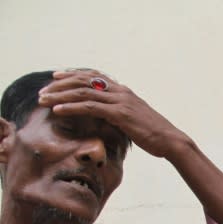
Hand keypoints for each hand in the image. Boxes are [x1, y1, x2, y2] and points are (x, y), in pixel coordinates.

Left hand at [37, 69, 183, 157]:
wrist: (171, 141)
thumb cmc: (155, 134)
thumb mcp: (135, 120)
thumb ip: (120, 114)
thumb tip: (108, 118)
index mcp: (125, 92)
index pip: (95, 76)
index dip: (74, 74)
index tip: (57, 76)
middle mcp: (121, 92)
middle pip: (85, 80)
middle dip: (61, 84)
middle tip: (44, 89)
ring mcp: (121, 102)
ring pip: (83, 93)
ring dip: (60, 95)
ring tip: (43, 99)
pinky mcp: (120, 114)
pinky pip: (90, 107)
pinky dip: (71, 107)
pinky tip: (57, 110)